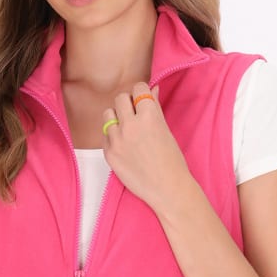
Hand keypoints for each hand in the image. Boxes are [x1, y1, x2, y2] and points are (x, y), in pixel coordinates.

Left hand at [101, 82, 191, 211]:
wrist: (168, 189)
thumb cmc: (172, 160)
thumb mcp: (166, 130)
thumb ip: (155, 107)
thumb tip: (152, 89)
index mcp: (149, 116)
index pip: (138, 88)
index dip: (141, 94)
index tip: (143, 102)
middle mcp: (130, 125)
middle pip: (120, 98)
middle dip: (128, 104)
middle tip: (135, 116)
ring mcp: (117, 140)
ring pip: (108, 114)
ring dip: (116, 118)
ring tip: (127, 130)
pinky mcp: (109, 154)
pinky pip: (105, 135)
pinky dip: (113, 137)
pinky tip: (125, 146)